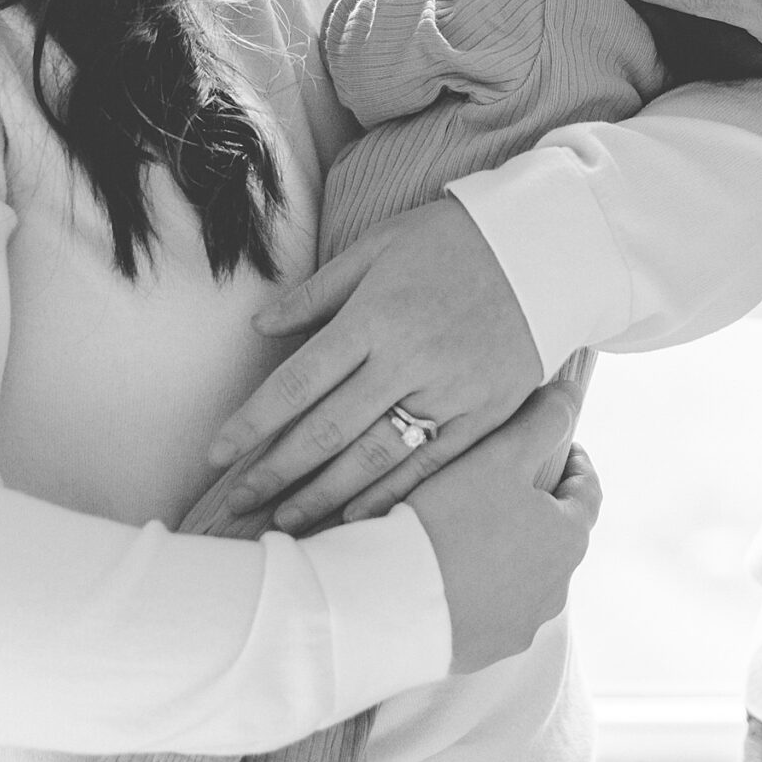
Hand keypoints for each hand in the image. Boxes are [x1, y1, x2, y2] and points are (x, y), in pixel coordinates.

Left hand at [205, 197, 542, 532]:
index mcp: (375, 316)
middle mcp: (408, 361)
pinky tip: (357, 519)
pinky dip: (390, 497)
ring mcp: (448, 393)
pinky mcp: (482, 415)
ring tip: (286, 521)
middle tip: (239, 502)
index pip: (299, 381)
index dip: (253, 422)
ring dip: (324, 496)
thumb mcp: (379, 246)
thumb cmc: (451, 240)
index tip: (216, 453)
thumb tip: (261, 326)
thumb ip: (318, 291)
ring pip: (374, 459)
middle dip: (276, 470)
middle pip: (328, 430)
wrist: (544, 248)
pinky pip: (429, 467)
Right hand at [408, 384, 600, 674]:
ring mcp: (520, 625)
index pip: (587, 491)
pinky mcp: (485, 650)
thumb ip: (542, 420)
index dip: (573, 461)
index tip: (558, 445)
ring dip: (509, 548)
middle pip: (556, 534)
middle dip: (537, 504)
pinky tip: (448, 566)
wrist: (391, 602)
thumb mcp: (501, 454)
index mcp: (568, 539)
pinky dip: (480, 584)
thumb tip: (571, 394)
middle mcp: (555, 589)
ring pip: (525, 574)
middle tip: (505, 478)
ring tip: (469, 522)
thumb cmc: (451, 520)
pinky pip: (491, 607)